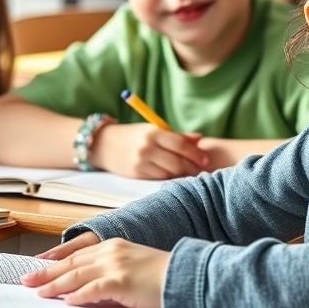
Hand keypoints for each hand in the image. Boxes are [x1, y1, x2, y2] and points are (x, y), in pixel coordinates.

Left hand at [21, 237, 168, 307]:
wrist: (185, 275)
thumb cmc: (162, 276)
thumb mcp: (132, 266)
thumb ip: (111, 272)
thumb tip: (88, 288)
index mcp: (112, 246)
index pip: (76, 255)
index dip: (55, 263)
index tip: (37, 269)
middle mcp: (110, 252)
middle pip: (70, 263)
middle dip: (46, 272)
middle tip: (26, 280)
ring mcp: (115, 265)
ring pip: (76, 276)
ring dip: (54, 285)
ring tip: (38, 292)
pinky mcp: (122, 281)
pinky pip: (93, 289)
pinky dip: (78, 296)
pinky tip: (66, 302)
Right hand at [94, 123, 208, 178]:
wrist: (103, 144)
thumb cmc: (133, 136)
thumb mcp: (152, 130)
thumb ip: (176, 135)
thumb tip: (200, 139)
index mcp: (153, 132)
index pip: (180, 144)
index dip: (196, 153)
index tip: (205, 159)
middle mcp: (146, 147)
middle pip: (177, 161)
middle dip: (192, 167)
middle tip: (200, 169)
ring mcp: (140, 161)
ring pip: (170, 172)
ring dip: (181, 173)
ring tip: (187, 172)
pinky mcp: (136, 173)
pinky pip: (159, 178)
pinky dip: (168, 177)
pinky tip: (172, 174)